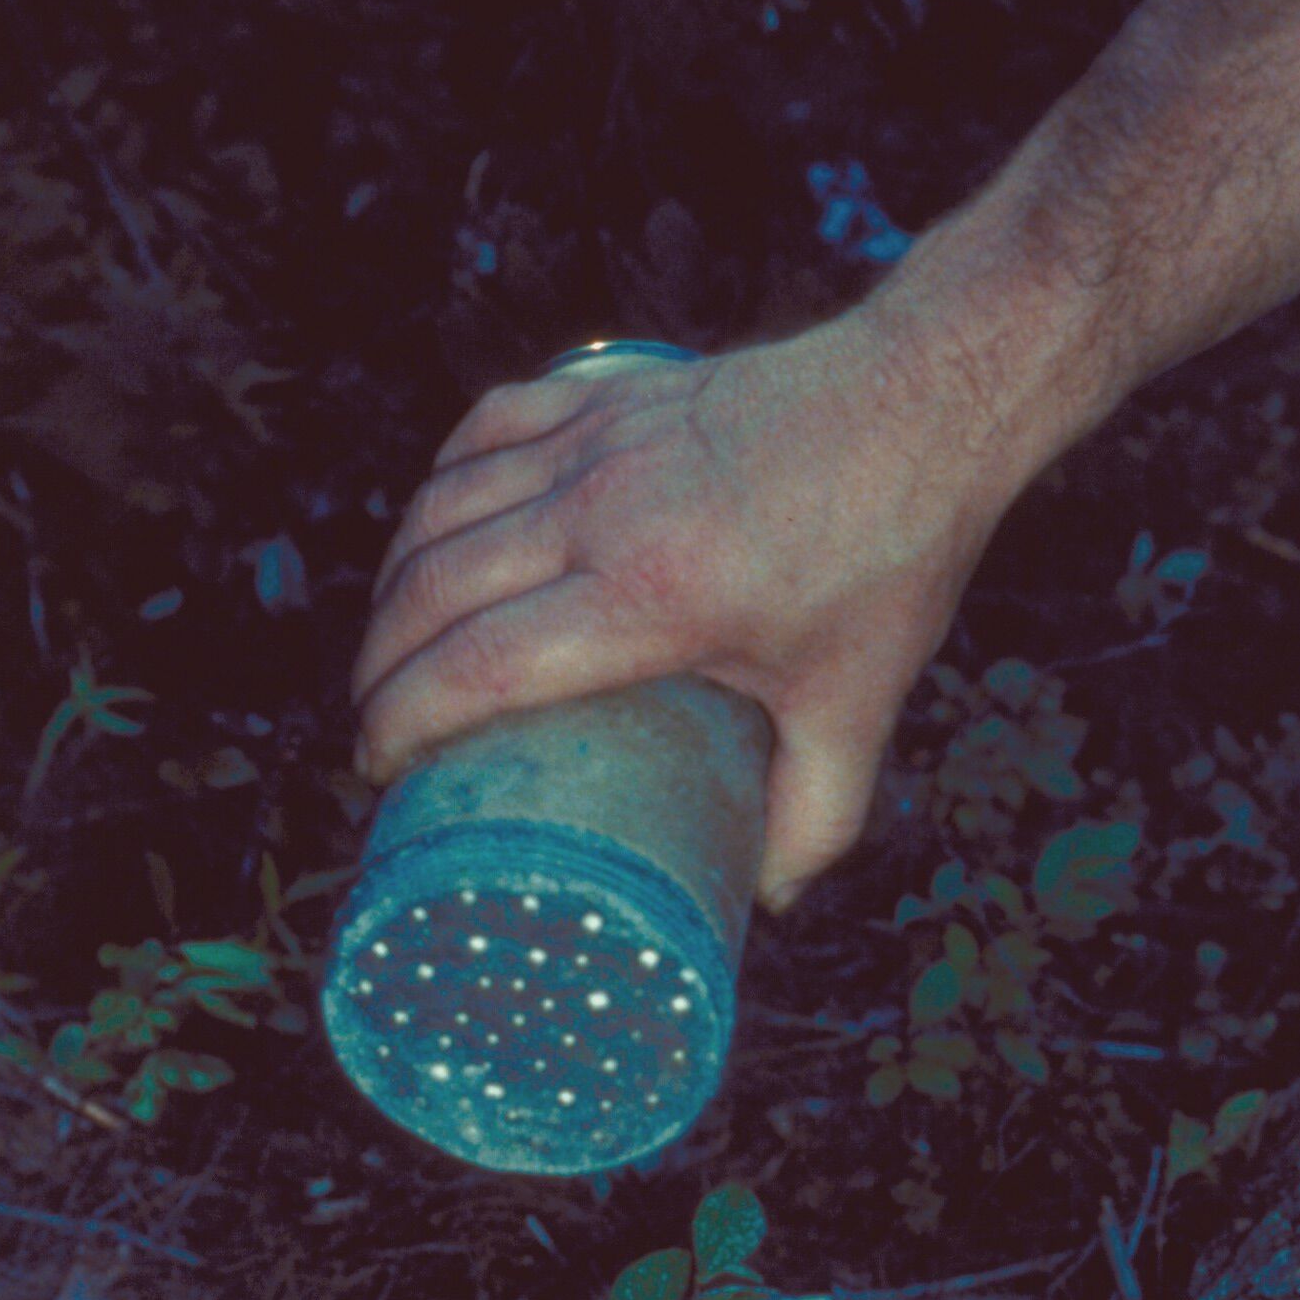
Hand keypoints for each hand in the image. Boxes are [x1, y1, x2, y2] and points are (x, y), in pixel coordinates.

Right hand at [348, 313, 1011, 912]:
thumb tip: (768, 902)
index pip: (479, 664)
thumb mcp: (859, 705)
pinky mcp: (607, 396)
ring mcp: (597, 442)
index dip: (401, 722)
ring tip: (386, 652)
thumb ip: (818, 818)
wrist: (928, 399)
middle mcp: (602, 510)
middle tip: (372, 735)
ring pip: (441, 509)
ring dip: (392, 584)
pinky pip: (483, 435)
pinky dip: (438, 488)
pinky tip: (432, 537)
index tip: (377, 771)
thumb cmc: (893, 555)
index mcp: (653, 596)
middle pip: (432, 590)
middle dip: (377, 670)